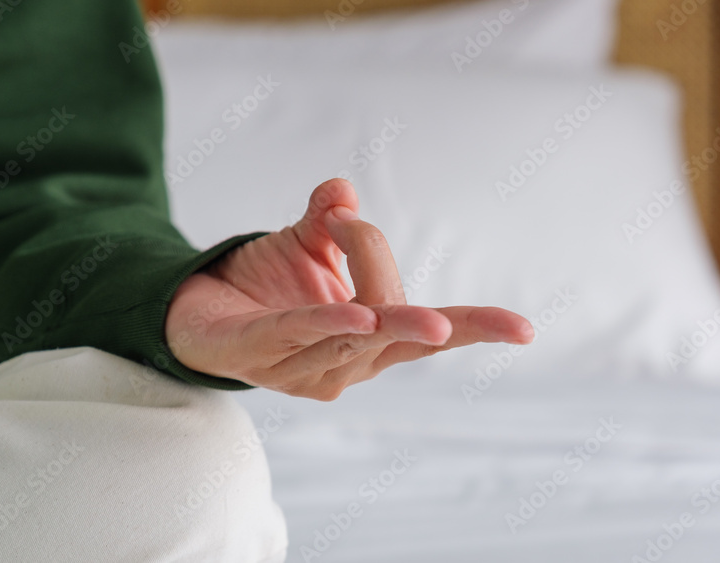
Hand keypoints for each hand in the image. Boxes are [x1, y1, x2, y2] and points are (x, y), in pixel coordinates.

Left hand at [165, 179, 533, 399]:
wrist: (194, 309)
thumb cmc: (264, 287)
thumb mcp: (305, 243)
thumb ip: (331, 220)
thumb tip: (343, 190)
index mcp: (368, 341)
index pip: (428, 337)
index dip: (474, 329)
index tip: (524, 329)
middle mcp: (343, 365)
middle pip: (389, 326)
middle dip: (393, 290)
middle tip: (382, 258)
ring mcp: (301, 370)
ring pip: (351, 339)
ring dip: (372, 311)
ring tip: (391, 306)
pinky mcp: (253, 358)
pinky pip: (294, 338)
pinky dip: (324, 326)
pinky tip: (355, 317)